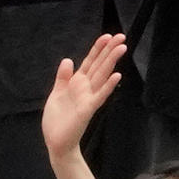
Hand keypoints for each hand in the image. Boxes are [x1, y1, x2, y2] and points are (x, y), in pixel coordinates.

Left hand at [40, 31, 127, 162]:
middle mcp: (86, 89)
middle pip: (99, 65)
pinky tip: (117, 75)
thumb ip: (63, 77)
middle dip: (109, 51)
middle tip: (122, 36)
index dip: (98, 49)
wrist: (56, 141)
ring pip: (102, 76)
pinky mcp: (88, 109)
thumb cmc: (58, 119)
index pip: (90, 63)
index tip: (107, 36)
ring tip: (122, 48)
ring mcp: (89, 98)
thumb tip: (68, 59)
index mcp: (77, 84)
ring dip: (112, 62)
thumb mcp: (57, 93)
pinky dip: (108, 86)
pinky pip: (100, 96)